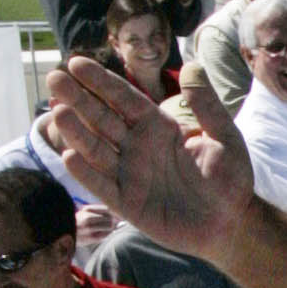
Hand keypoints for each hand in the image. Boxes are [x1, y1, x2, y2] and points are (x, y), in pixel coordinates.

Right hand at [45, 56, 251, 262]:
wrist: (231, 224)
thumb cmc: (230, 181)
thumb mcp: (225, 139)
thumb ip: (207, 106)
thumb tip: (191, 67)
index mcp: (157, 127)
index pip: (124, 99)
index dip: (101, 82)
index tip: (76, 62)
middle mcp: (137, 147)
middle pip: (102, 118)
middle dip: (78, 98)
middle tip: (54, 78)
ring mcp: (130, 175)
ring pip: (96, 149)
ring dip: (76, 131)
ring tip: (58, 111)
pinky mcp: (127, 204)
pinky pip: (102, 186)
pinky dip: (86, 173)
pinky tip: (70, 155)